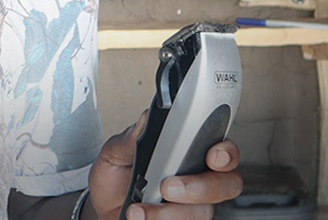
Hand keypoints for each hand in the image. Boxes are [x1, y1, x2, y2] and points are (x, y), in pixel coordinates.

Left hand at [86, 111, 241, 218]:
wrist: (102, 209)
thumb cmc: (115, 178)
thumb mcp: (116, 152)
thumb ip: (132, 137)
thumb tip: (147, 118)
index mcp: (188, 153)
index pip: (222, 149)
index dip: (226, 153)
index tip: (214, 156)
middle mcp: (197, 180)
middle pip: (226, 184)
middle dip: (200, 187)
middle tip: (168, 186)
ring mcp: (193, 207)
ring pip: (202, 212)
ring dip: (168, 212)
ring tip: (139, 208)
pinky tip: (141, 217)